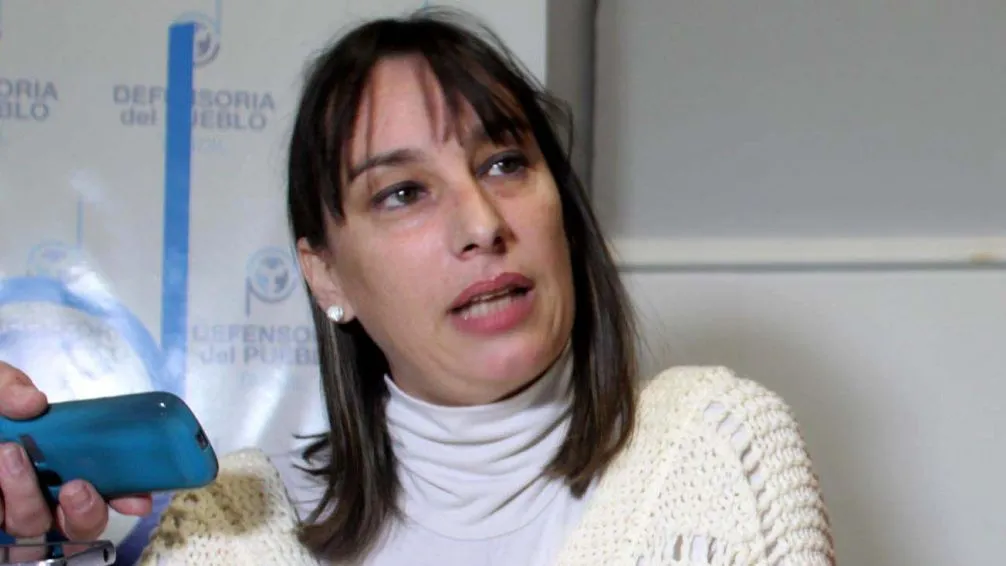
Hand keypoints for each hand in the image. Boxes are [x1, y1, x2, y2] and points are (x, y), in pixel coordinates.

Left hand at [0, 361, 152, 541]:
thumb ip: (4, 383)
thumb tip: (36, 402)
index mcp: (49, 456)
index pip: (99, 486)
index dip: (123, 495)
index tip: (136, 497)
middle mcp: (29, 490)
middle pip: (75, 524)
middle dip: (84, 511)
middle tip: (74, 485)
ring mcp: (1, 509)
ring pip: (32, 530)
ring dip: (29, 500)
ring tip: (8, 456)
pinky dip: (0, 504)